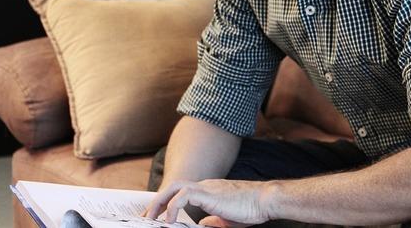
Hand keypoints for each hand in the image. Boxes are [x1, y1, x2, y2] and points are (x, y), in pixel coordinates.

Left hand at [145, 179, 272, 227]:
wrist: (264, 201)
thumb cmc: (250, 209)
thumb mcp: (227, 219)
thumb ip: (213, 220)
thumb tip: (201, 224)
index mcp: (208, 191)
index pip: (181, 192)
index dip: (167, 203)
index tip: (156, 216)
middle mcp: (204, 186)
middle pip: (173, 187)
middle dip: (157, 202)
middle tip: (146, 218)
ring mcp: (206, 187)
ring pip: (174, 188)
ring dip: (160, 202)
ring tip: (151, 218)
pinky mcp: (208, 193)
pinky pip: (183, 195)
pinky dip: (173, 207)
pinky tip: (169, 221)